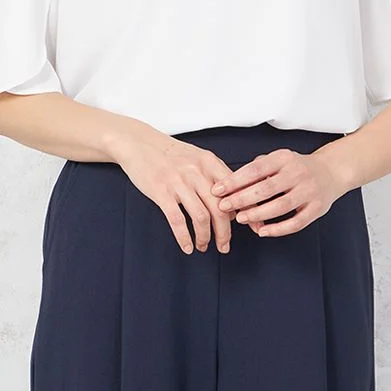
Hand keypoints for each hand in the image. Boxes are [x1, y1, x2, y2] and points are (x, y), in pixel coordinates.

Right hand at [113, 124, 239, 254]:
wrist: (140, 144)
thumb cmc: (171, 154)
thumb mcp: (198, 157)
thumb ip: (216, 175)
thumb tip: (234, 200)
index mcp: (209, 162)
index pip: (235, 190)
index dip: (244, 211)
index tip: (249, 227)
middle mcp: (196, 172)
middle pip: (220, 208)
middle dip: (225, 233)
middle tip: (224, 246)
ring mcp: (178, 182)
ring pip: (201, 217)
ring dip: (205, 237)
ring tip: (203, 246)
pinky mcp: (161, 192)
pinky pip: (177, 220)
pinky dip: (184, 238)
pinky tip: (187, 246)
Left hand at [209, 147, 343, 237]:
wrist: (331, 171)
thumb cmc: (297, 167)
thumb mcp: (279, 159)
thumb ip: (258, 168)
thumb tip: (231, 181)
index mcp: (284, 158)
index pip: (256, 169)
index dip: (235, 181)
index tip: (218, 190)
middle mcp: (298, 173)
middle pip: (266, 188)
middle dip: (241, 199)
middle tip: (223, 206)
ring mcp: (309, 191)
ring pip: (280, 206)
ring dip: (258, 214)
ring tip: (241, 218)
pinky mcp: (317, 208)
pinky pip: (296, 222)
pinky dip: (278, 229)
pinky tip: (263, 231)